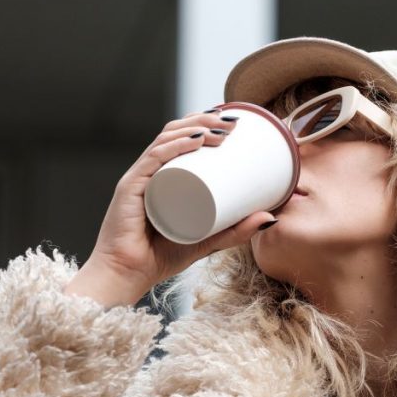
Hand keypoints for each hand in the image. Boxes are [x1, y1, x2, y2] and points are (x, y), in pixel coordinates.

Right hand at [79, 109, 277, 301]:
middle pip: (174, 132)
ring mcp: (138, 178)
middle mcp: (148, 172)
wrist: (126, 277)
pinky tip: (195, 139)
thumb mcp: (208, 240)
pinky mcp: (130, 188)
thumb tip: (270, 217)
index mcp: (160, 177)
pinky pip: (153, 159)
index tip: (232, 123)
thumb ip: (236, 231)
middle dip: (204, 119)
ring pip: (165, 139)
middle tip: (233, 123)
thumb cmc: (160, 258)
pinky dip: (175, 145)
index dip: (204, 123)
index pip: (180, 138)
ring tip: (222, 129)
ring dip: (195, 127)